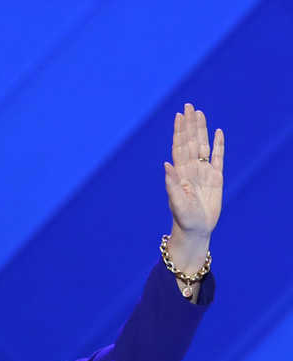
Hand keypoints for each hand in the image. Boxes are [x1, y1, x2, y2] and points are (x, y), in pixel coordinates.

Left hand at [164, 103, 223, 240]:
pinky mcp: (216, 178)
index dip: (179, 131)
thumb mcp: (177, 202)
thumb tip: (166, 164)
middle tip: (189, 105)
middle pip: (190, 141)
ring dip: (202, 130)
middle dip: (190, 124)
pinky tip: (218, 133)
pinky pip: (218, 157)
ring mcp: (204, 172)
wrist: (196, 229)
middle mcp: (191, 168)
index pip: (179, 146)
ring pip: (203, 145)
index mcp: (180, 172)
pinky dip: (218, 145)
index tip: (179, 115)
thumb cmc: (183, 218)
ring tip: (200, 113)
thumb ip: (172, 183)